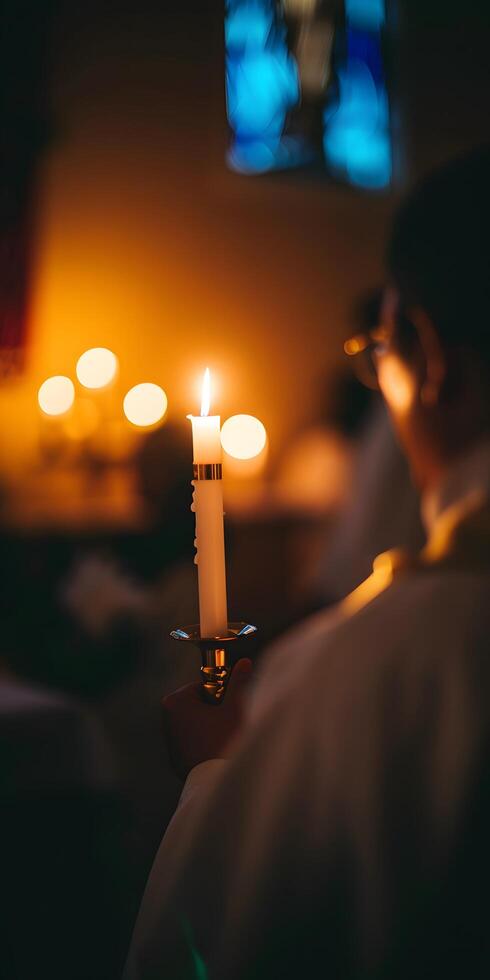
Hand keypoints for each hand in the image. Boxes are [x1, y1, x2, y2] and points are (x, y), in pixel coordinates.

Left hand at [162, 658, 252, 779]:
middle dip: (214, 709)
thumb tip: (244, 662)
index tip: (228, 705)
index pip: (204, 686)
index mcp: (176, 701)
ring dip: (210, 725)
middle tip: (227, 721)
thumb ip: (238, 682)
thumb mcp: (234, 707)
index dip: (220, 694)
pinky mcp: (175, 756)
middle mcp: (166, 718)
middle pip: (199, 703)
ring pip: (197, 721)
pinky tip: (215, 749)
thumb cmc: (223, 740)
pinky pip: (193, 739)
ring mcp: (169, 739)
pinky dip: (204, 740)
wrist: (216, 779)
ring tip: (222, 737)